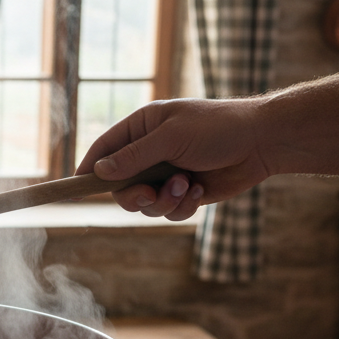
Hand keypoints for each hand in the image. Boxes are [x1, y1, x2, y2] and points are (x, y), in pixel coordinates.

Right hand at [75, 97, 272, 220]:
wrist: (262, 143)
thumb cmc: (218, 128)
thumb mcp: (171, 138)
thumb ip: (134, 156)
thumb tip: (99, 171)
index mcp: (142, 128)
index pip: (104, 150)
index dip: (89, 169)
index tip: (76, 187)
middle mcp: (150, 152)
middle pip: (120, 186)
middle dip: (135, 195)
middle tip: (149, 195)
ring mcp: (166, 173)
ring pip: (145, 203)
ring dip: (164, 201)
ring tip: (187, 186)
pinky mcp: (184, 193)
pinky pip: (168, 211)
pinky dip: (182, 206)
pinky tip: (199, 191)